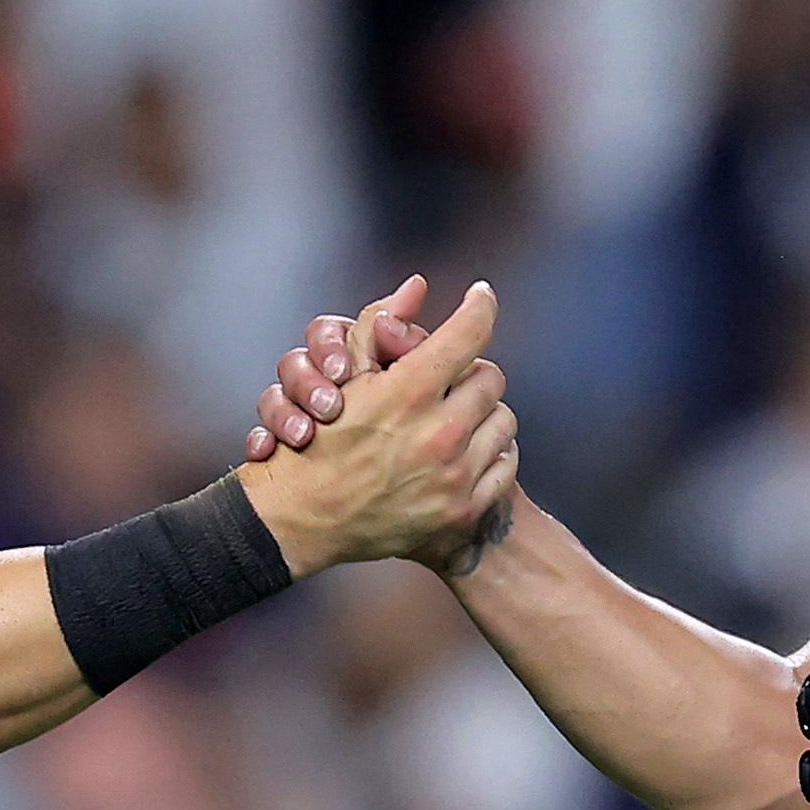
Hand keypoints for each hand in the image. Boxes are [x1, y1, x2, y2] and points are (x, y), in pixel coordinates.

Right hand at [235, 281, 515, 574]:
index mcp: (408, 394)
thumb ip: (378, 328)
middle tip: (451, 380)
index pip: (469, 333)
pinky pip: (505, 465)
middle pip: (491, 378)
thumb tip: (416, 287)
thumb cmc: (315, 444)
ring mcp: (454, 477)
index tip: (480, 297)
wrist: (303, 522)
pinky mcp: (463, 511)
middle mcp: (439, 434)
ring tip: (455, 419)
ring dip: (482, 414)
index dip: (479, 306)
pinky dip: (489, 455)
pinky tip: (463, 454)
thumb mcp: (340, 380)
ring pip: (504, 421)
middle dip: (470, 373)